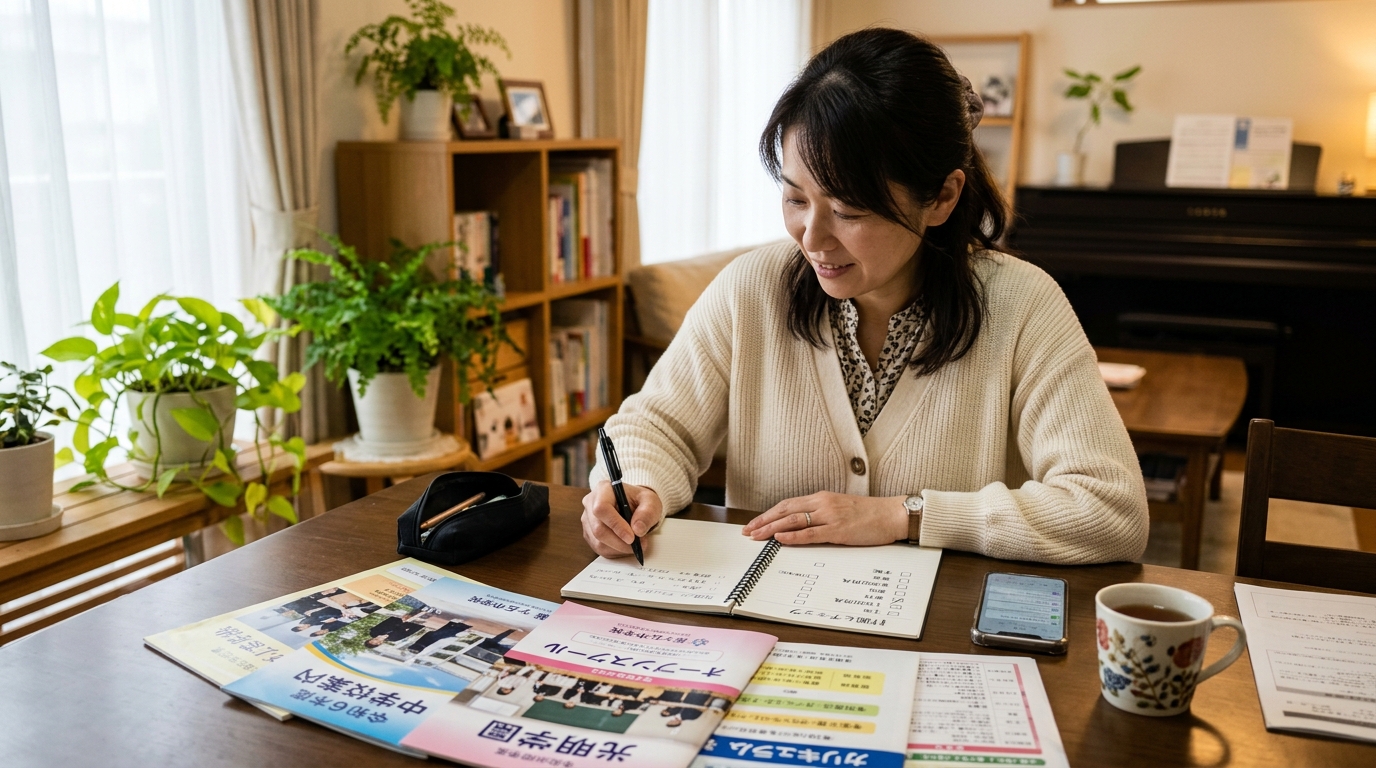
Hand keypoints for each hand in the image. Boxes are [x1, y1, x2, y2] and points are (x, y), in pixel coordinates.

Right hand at [581, 480, 663, 557]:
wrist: (634, 505)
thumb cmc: (640, 501)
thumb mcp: (650, 501)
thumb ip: (647, 512)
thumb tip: (638, 529)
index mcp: (603, 489)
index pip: (601, 508)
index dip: (616, 525)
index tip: (631, 537)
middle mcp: (590, 503)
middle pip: (598, 529)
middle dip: (620, 542)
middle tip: (638, 544)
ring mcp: (587, 519)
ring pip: (598, 542)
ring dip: (619, 548)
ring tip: (635, 545)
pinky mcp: (589, 533)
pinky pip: (599, 549)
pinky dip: (615, 552)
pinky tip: (626, 546)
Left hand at [741, 492, 906, 545]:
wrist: (891, 514)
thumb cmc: (869, 514)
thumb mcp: (840, 509)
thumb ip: (821, 514)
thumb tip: (800, 525)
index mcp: (822, 498)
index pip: (788, 504)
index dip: (769, 514)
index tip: (754, 523)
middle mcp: (823, 503)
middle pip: (785, 510)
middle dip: (764, 521)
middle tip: (747, 531)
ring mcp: (830, 516)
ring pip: (794, 520)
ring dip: (772, 528)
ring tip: (757, 536)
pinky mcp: (839, 529)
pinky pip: (811, 533)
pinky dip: (794, 536)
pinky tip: (780, 539)